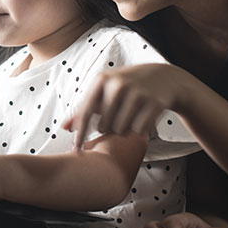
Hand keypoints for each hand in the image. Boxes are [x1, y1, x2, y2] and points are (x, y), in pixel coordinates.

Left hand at [62, 63, 190, 148]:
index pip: (86, 112)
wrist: (163, 77)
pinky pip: (137, 130)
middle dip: (108, 128)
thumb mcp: (104, 90)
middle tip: (117, 118)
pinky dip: (138, 129)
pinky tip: (142, 118)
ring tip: (129, 118)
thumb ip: (84, 109)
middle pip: (103, 125)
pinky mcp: (154, 103)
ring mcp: (137, 93)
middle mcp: (118, 84)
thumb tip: (64, 127)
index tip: (75, 149)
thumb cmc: (126, 86)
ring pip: (120, 130)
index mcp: (102, 79)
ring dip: (122, 130)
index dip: (80, 133)